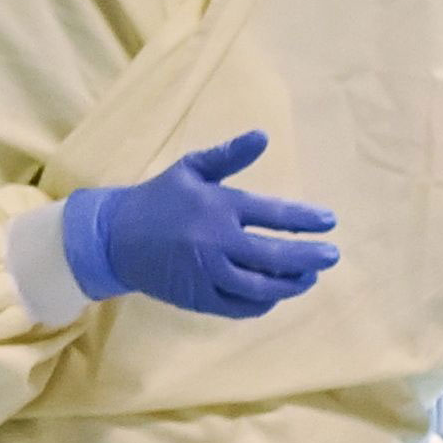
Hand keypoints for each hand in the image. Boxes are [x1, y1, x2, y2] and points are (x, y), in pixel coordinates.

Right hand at [60, 131, 338, 319]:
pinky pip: (240, 306)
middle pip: (276, 256)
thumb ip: (228, 155)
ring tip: (308, 278)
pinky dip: (262, 302)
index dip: (305, 220)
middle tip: (331, 256)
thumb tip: (263, 136)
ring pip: (262, 286)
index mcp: (218, 207)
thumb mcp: (190, 169)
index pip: (274, 214)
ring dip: (291, 283)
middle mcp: (217, 242)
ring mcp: (207, 273)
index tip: (329, 222)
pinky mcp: (197, 298)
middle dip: (310, 257)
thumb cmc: (157, 200)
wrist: (112, 237)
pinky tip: (274, 294)